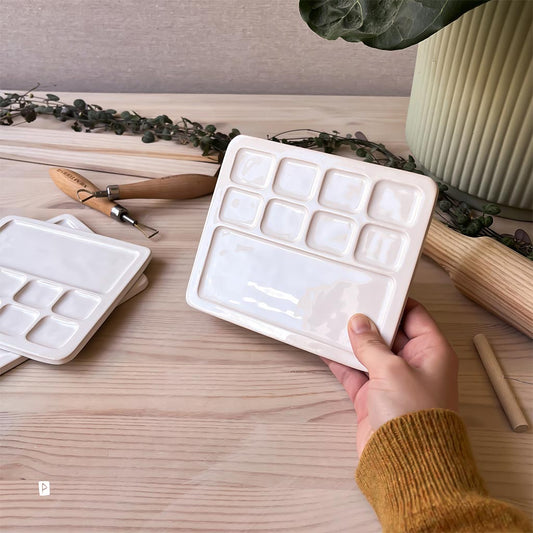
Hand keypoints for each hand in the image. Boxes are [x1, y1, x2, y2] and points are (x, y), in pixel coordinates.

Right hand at [323, 298, 458, 456]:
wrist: (404, 464)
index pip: (414, 315)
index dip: (394, 302)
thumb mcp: (393, 369)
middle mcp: (413, 363)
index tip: (373, 290)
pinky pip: (354, 371)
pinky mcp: (372, 396)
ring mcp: (391, 380)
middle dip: (368, 320)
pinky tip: (324, 348)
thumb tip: (358, 322)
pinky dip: (340, 361)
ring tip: (330, 320)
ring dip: (351, 340)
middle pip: (388, 332)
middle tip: (346, 302)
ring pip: (368, 351)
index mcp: (431, 351)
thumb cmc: (414, 416)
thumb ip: (372, 344)